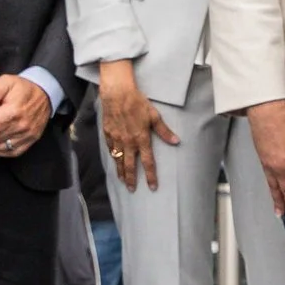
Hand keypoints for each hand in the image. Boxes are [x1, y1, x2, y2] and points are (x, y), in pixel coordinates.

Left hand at [0, 74, 51, 157]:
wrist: (45, 93)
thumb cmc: (24, 88)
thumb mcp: (6, 81)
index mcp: (13, 111)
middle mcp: (21, 125)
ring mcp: (28, 133)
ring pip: (1, 147)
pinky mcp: (32, 138)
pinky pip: (13, 152)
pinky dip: (3, 150)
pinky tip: (0, 141)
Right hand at [97, 60, 177, 191]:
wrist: (117, 95)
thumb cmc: (138, 103)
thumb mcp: (154, 115)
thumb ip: (164, 131)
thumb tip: (176, 141)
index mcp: (141, 139)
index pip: (148, 162)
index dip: (150, 176)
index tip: (152, 187)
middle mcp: (128, 142)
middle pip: (130, 165)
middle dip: (131, 179)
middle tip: (132, 189)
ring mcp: (116, 140)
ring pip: (118, 160)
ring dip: (121, 172)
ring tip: (122, 181)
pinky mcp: (108, 135)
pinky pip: (111, 150)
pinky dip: (113, 158)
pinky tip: (115, 162)